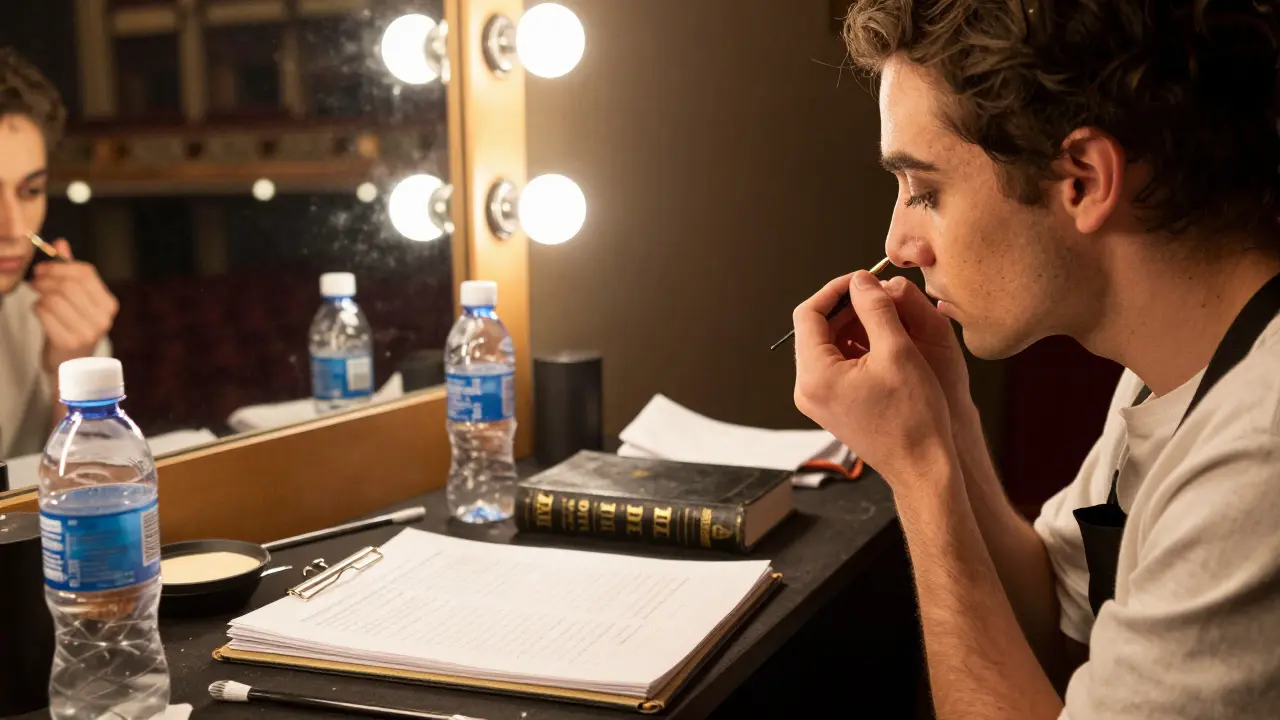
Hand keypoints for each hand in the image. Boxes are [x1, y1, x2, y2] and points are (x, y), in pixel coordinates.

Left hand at [31, 239, 117, 373]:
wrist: (71, 364)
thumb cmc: (72, 326)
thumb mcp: (76, 299)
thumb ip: (70, 272)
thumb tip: (61, 243)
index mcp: (109, 304)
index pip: (86, 273)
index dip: (60, 266)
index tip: (44, 269)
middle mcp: (103, 318)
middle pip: (69, 284)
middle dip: (46, 279)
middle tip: (35, 281)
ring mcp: (88, 332)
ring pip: (55, 298)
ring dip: (40, 295)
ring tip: (38, 298)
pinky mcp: (69, 342)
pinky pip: (45, 313)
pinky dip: (37, 309)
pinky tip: (39, 312)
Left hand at [792, 270, 955, 487]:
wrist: (922, 467)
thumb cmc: (914, 417)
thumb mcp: (897, 351)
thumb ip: (875, 308)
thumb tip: (861, 280)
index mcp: (815, 375)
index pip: (808, 314)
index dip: (836, 289)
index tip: (864, 279)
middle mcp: (807, 389)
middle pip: (815, 330)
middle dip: (846, 307)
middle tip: (878, 294)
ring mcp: (817, 400)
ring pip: (826, 346)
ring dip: (853, 326)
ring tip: (886, 316)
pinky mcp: (832, 407)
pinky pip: (835, 366)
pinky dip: (856, 348)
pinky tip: (884, 342)